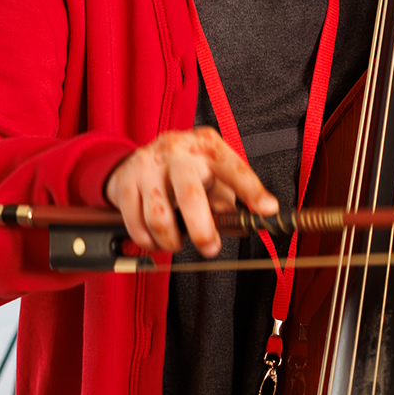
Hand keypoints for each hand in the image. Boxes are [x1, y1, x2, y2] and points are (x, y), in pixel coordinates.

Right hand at [103, 126, 278, 257]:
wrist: (138, 157)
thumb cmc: (185, 170)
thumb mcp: (212, 177)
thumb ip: (228, 202)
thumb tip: (245, 227)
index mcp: (207, 146)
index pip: (234, 168)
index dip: (252, 190)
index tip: (268, 210)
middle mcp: (178, 150)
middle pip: (190, 196)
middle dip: (202, 231)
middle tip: (210, 248)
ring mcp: (148, 164)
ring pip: (159, 215)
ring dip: (171, 241)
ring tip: (177, 242)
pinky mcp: (125, 180)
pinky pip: (136, 223)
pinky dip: (147, 241)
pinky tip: (155, 239)